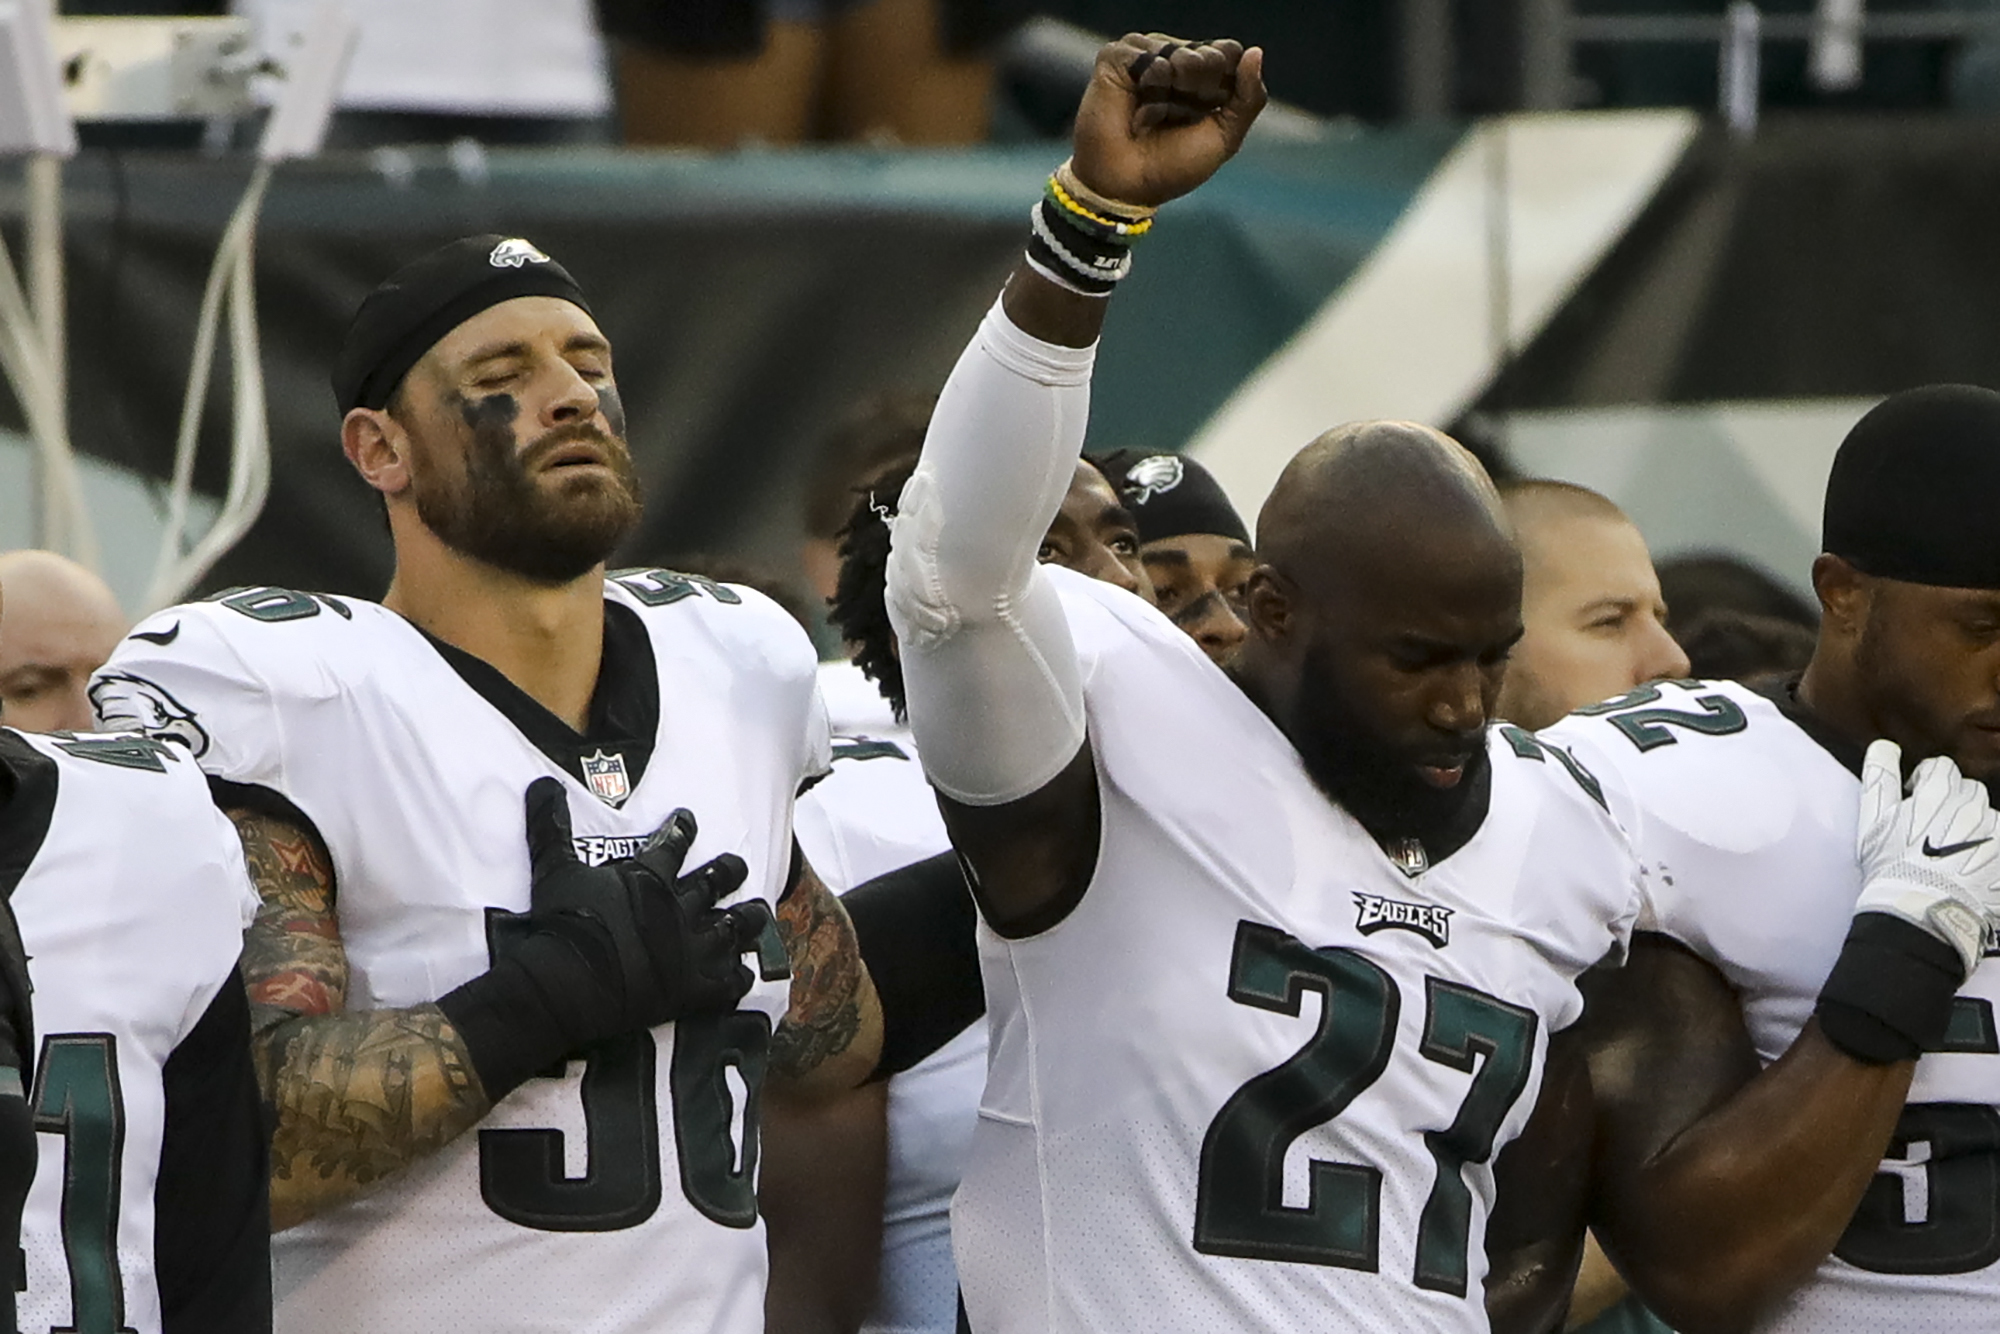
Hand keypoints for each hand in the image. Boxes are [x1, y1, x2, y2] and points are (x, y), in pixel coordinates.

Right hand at [521, 777, 764, 1033]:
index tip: (688, 819)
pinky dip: (739, 978)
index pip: (673, 842)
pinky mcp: (695, 989)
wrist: (571, 980)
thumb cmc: (563, 922)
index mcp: (650, 877)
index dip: (682, 828)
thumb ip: (551, 826)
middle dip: (729, 869)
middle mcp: (680, 907)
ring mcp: (692, 949)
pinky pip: (729, 983)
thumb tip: (541, 782)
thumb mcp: (554, 868)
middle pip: (716, 881)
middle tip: (738, 863)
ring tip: (760, 912)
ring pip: (734, 928)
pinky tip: (745, 975)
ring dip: (749, 919)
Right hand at [1071, 33, 1267, 209]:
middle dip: (1198, 91)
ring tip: (1153, 114)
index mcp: (1203, 76)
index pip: (1229, 53)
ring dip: (1172, 89)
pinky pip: (1145, 54)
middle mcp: (1174, 59)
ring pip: (1177, 50)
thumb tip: (1256, 52)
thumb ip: (1249, 98)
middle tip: (1175, 118)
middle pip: (1208, 53)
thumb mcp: (1224, 138)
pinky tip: (1137, 103)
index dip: (1223, 85)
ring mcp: (1145, 57)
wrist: (1126, 187)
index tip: (1204, 115)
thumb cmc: (1171, 167)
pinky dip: (1148, 81)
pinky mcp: (1115, 59)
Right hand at [1855, 739, 1999, 976]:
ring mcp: (1992, 829)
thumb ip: (1879, 776)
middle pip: (1967, 789)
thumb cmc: (1890, 864)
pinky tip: (1973, 861)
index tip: (1917, 799)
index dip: (1926, 782)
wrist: (1920, 908)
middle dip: (1952, 802)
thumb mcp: (1872, 818)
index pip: (1941, 768)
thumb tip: (1885, 745)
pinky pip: (1999, 836)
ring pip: (1986, 813)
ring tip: (1954, 848)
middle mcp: (1970, 805)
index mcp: (1936, 791)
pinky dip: (1990, 845)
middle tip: (1935, 828)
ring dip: (1973, 824)